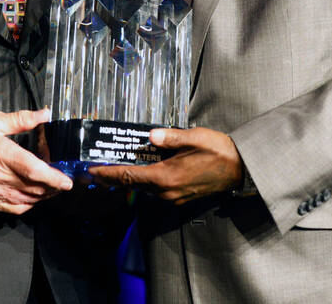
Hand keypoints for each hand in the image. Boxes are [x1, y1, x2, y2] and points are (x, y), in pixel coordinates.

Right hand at [0, 109, 72, 214]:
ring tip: (52, 188)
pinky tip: (33, 196)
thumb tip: (44, 114)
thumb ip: (21, 119)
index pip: (35, 171)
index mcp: (2, 154)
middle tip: (63, 181)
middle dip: (53, 187)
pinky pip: (13, 209)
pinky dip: (28, 204)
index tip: (67, 181)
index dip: (55, 178)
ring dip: (43, 196)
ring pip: (27, 200)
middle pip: (35, 188)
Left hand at [87, 127, 243, 203]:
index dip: (108, 174)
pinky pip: (156, 190)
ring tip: (116, 167)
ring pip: (144, 188)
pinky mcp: (180, 197)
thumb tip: (151, 135)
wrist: (240, 169)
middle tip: (96, 170)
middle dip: (114, 177)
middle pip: (133, 184)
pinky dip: (145, 181)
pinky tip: (142, 170)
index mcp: (165, 177)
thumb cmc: (219, 152)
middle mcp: (166, 191)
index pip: (129, 176)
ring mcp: (173, 197)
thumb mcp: (194, 138)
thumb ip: (170, 137)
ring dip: (130, 178)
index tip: (91, 171)